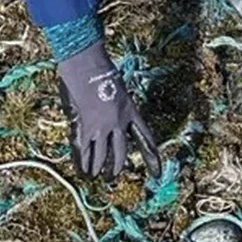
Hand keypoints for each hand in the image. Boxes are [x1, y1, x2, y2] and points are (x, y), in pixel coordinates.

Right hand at [56, 40, 160, 180]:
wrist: (88, 65)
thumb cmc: (102, 69)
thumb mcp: (119, 88)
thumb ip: (118, 104)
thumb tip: (109, 116)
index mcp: (131, 111)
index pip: (145, 138)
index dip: (151, 156)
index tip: (157, 172)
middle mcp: (120, 122)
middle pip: (121, 152)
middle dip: (117, 167)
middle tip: (112, 176)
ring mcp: (103, 126)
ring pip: (103, 154)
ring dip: (99, 168)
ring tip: (97, 176)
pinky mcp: (87, 125)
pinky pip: (87, 148)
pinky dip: (85, 159)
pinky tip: (84, 169)